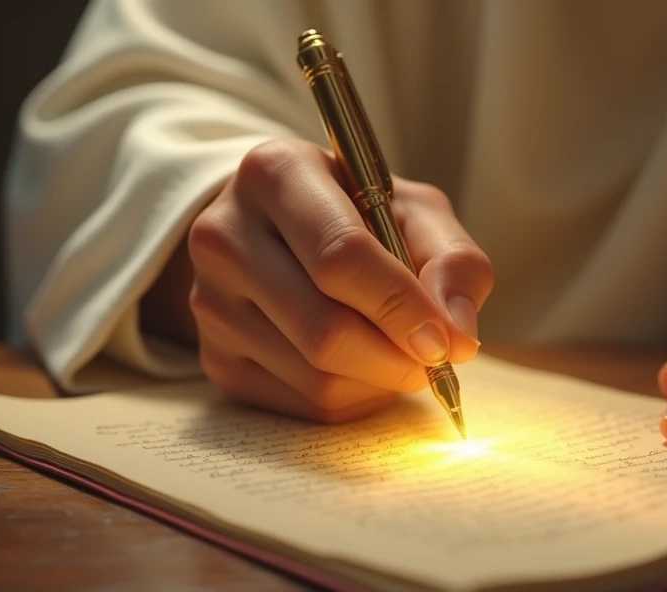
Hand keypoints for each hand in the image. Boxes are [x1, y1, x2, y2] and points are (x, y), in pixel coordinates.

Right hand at [187, 139, 489, 422]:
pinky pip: (300, 404)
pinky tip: (362, 367)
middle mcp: (225, 234)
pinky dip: (351, 399)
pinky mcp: (214, 357)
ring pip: (315, 374)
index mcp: (275, 173)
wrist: (282, 234)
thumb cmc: (361, 216)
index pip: (340, 256)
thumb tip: (457, 334)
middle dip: (396, 357)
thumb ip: (453, 261)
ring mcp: (209, 300)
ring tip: (397, 352)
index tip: (446, 342)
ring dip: (378, 380)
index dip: (401, 307)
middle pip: (324, 327)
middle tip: (434, 360)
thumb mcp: (416, 212)